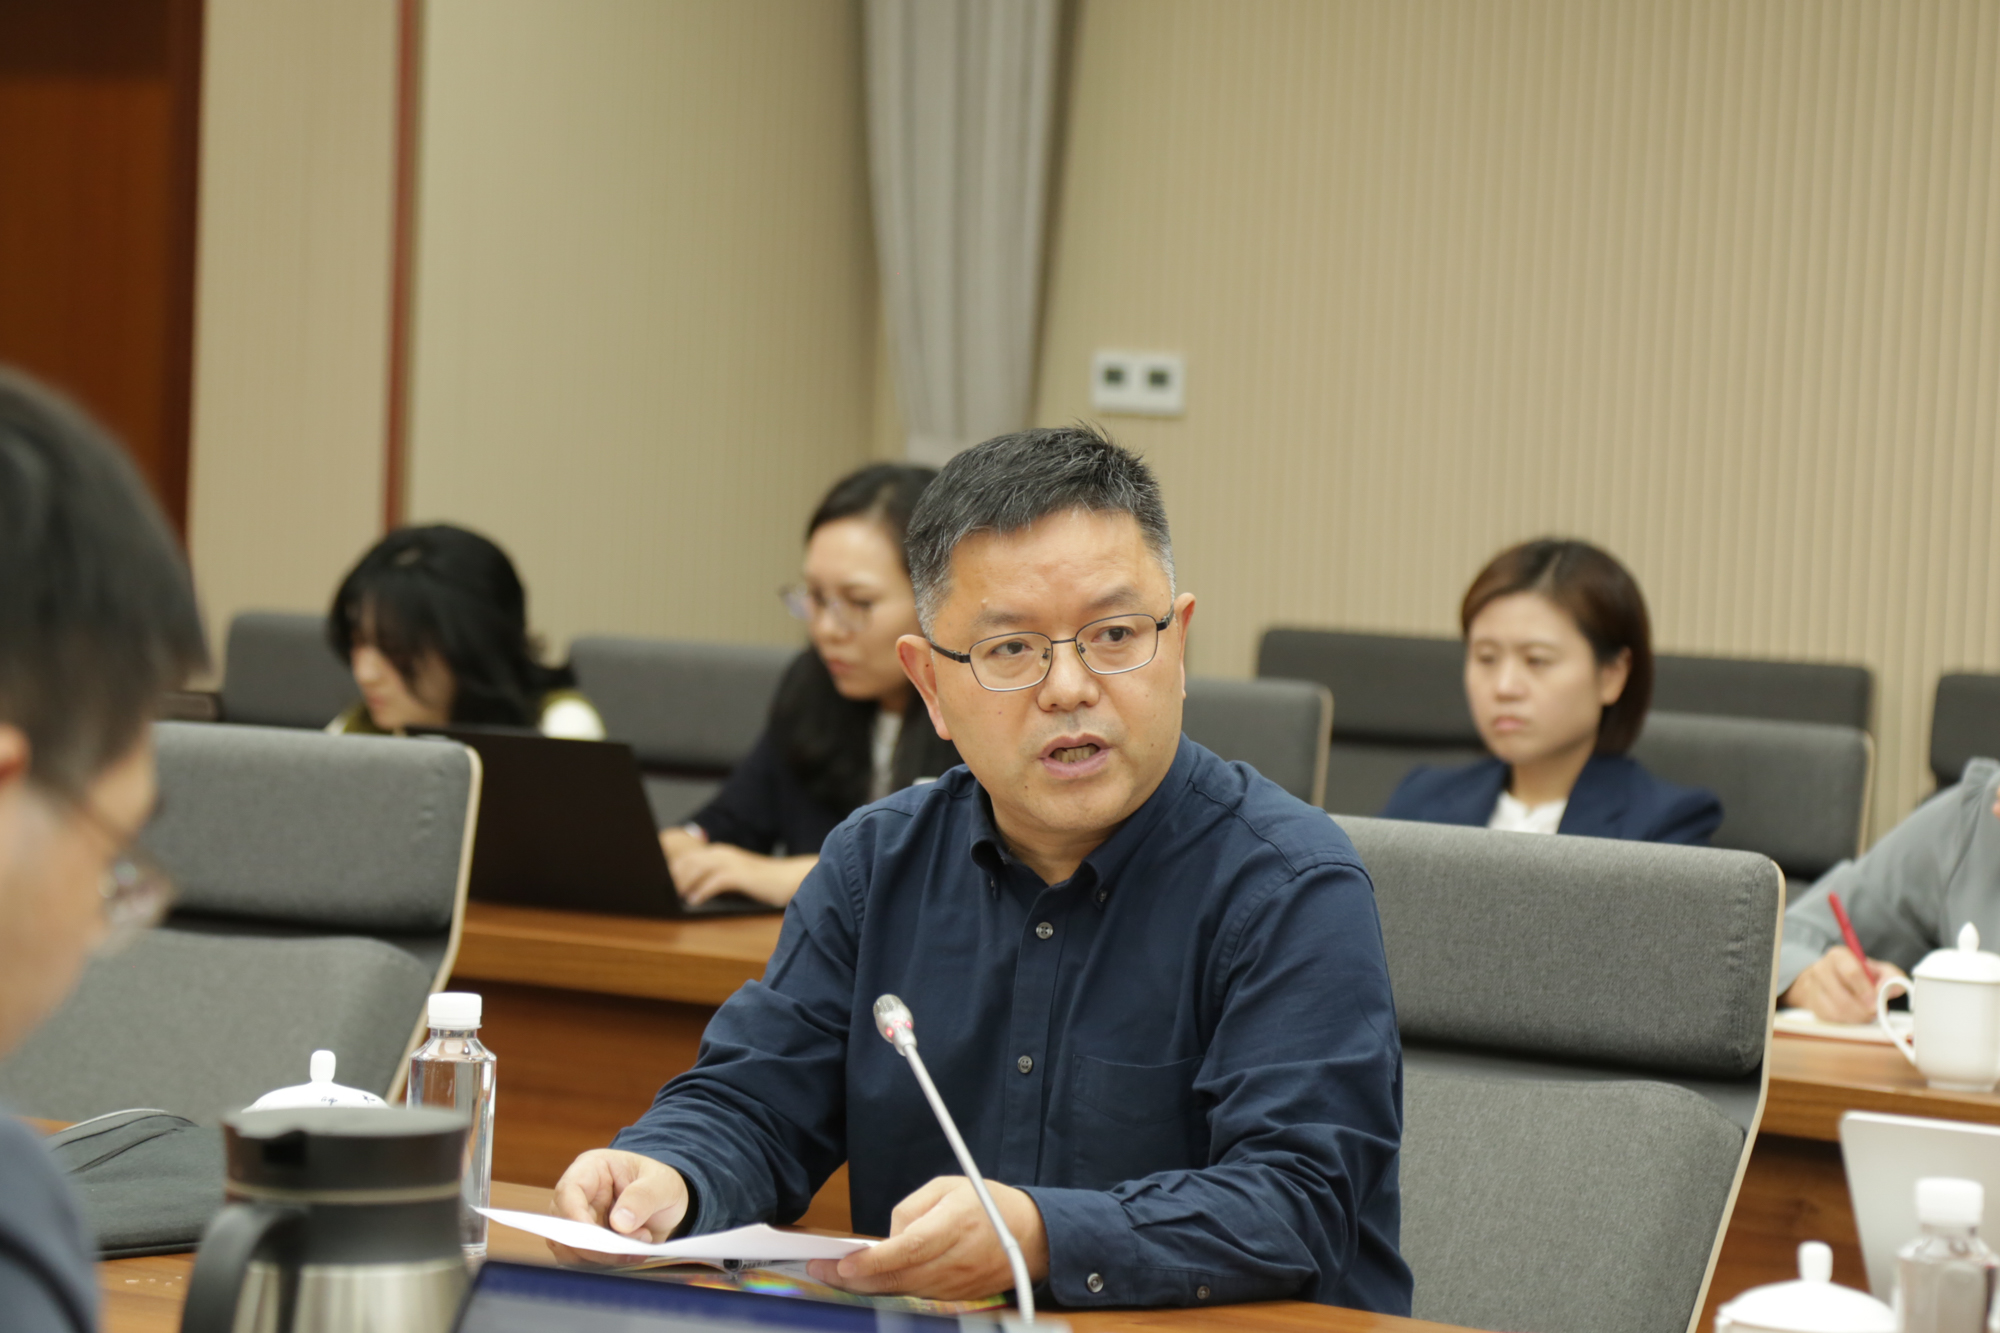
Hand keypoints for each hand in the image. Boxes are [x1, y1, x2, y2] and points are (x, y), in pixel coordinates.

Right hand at [548, 1149, 688, 1265]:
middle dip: (594, 1245)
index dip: (576, 1218)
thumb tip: (619, 1224)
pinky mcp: (585, 1244)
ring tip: (637, 1249)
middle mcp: (577, 1196)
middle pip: (564, 1226)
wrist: (667, 1205)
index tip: (600, 1239)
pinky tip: (629, 1258)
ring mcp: (578, 1221)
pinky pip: (582, 1261)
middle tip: (629, 1249)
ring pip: (569, 1249)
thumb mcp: (662, 1183)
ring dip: (600, 1258)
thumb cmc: (660, 1184)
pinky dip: (603, 1265)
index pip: (568, 1192)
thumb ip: (643, 1197)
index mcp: (590, 1169)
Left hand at [665, 837, 814, 906]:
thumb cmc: (761, 883)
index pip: (686, 857)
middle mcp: (722, 853)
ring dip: (682, 884)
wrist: (790, 879)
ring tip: (673, 899)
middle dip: (671, 878)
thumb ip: (713, 879)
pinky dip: (701, 891)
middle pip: (686, 861)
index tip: (657, 884)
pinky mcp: (741, 875)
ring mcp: (732, 863)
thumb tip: (689, 892)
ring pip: (697, 869)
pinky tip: (694, 902)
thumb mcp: (734, 877)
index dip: (670, 870)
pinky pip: (715, 881)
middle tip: (660, 894)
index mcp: (718, 852)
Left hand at [807, 1176, 1048, 1300]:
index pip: (909, 1248)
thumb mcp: (949, 1186)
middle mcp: (955, 1259)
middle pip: (899, 1277)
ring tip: (834, 1275)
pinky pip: (915, 1295)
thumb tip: (887, 1235)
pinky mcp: (955, 1297)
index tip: (845, 1262)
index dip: (874, 1259)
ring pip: (903, 1291)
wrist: (1031, 1238)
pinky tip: (867, 1281)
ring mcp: (956, 1284)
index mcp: (955, 1224)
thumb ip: (912, 1207)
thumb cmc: (989, 1205)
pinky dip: (889, 1290)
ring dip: (866, 1286)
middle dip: (855, 1277)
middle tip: (821, 1270)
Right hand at [1781, 947, 1909, 1024]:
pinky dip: (1846, 1021)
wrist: (1831, 980)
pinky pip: (1830, 1018)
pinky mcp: (1810, 1003)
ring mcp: (1812, 986)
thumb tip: (1892, 988)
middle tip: (1873, 1012)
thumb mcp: (1878, 971)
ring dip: (1856, 1017)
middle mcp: (1821, 968)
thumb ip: (1892, 977)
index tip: (1876, 1002)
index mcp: (1839, 956)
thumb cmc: (1858, 975)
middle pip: (1842, 996)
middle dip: (1862, 1010)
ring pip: (1836, 1010)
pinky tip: (1853, 1015)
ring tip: (1866, 1014)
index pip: (1851, 972)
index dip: (1865, 990)